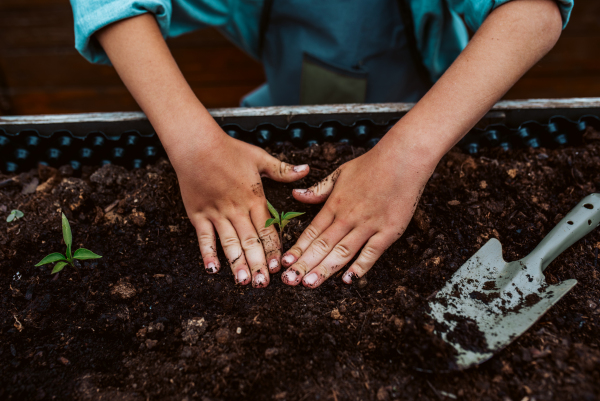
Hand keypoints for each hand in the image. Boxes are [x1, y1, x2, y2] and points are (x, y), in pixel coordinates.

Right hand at [172, 129, 308, 286]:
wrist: (196, 144)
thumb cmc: (229, 150)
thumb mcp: (260, 157)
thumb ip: (283, 170)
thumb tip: (306, 170)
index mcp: (254, 198)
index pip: (267, 229)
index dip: (273, 249)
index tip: (279, 267)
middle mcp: (237, 209)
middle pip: (250, 241)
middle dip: (258, 264)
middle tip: (264, 284)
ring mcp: (217, 213)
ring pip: (229, 243)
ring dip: (237, 264)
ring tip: (244, 282)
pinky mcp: (198, 214)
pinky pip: (204, 238)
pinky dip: (208, 254)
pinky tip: (213, 270)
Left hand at [279, 134, 435, 287]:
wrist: (403, 158)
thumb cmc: (372, 165)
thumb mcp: (340, 173)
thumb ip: (318, 190)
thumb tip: (296, 195)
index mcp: (335, 204)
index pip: (312, 231)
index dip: (297, 249)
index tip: (284, 263)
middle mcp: (348, 217)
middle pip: (322, 245)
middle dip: (304, 265)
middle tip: (290, 281)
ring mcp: (369, 225)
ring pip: (342, 252)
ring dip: (325, 269)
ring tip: (309, 284)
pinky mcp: (389, 231)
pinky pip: (372, 252)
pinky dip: (360, 266)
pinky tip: (348, 280)